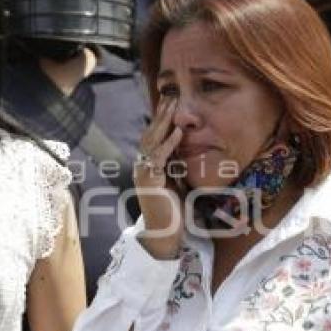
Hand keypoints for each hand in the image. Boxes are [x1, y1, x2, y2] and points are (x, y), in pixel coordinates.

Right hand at [134, 95, 183, 258]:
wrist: (165, 235)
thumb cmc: (174, 213)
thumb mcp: (178, 183)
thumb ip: (178, 166)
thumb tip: (187, 150)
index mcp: (148, 167)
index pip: (153, 137)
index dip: (160, 119)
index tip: (169, 103)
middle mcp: (142, 167)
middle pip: (150, 134)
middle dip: (160, 115)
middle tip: (169, 95)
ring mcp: (144, 173)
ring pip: (151, 141)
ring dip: (163, 122)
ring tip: (172, 105)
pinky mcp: (150, 181)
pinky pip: (159, 157)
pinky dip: (168, 143)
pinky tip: (177, 131)